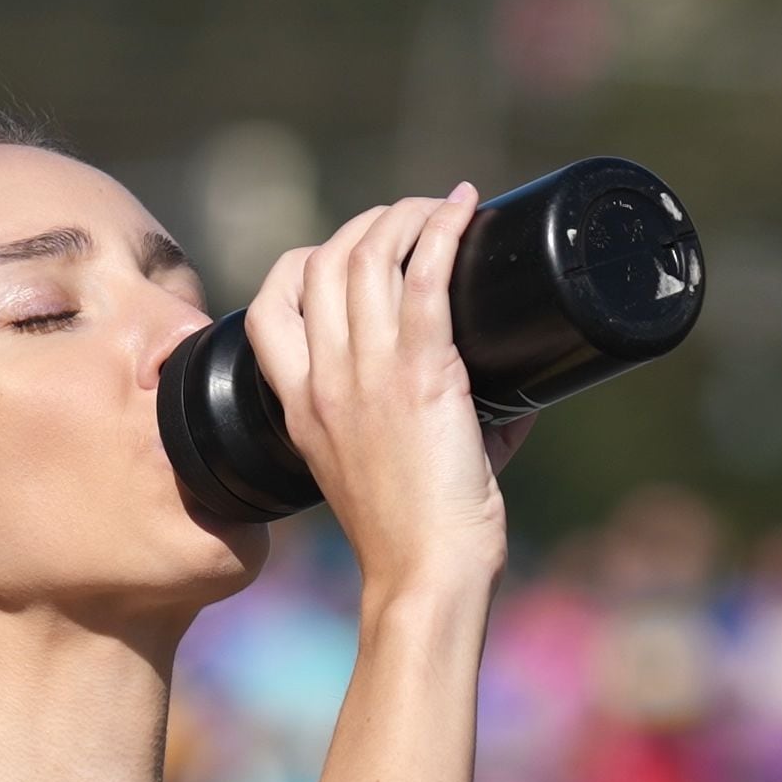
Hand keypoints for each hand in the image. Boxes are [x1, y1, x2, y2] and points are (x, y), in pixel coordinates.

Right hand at [242, 185, 516, 603]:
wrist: (423, 575)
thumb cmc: (415, 537)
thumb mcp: (384, 470)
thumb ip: (426, 422)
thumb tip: (512, 392)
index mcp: (299, 405)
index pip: (268, 305)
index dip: (302, 263)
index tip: (347, 254)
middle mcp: (324, 380)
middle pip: (324, 262)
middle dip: (367, 224)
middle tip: (412, 219)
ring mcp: (367, 374)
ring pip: (368, 255)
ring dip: (404, 215)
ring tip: (440, 205)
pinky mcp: (421, 375)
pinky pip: (423, 278)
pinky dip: (442, 231)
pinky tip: (461, 206)